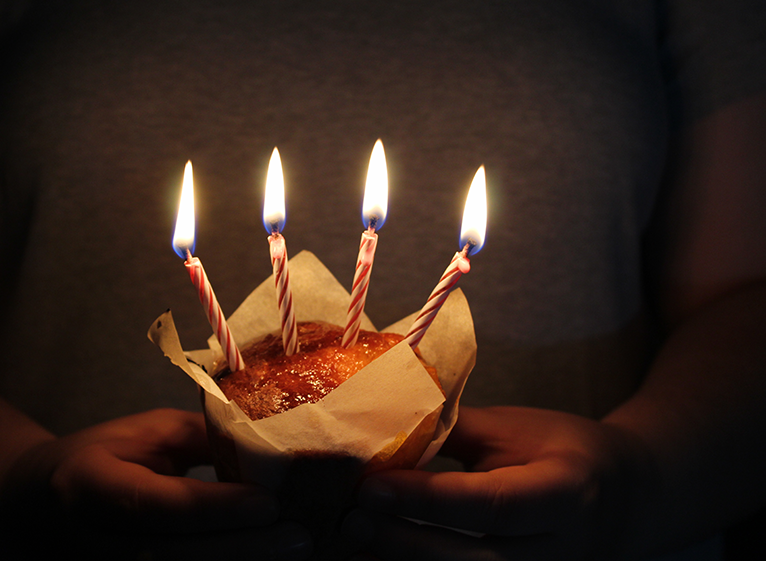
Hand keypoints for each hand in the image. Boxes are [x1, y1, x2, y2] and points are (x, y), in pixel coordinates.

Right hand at [0, 408, 312, 559]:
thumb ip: (202, 439)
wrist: (40, 507)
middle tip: (301, 538)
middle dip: (242, 551)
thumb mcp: (145, 433)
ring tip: (295, 554)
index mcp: (90, 486)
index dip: (215, 508)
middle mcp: (95, 544)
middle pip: (172, 558)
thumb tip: (271, 443)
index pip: (158, 505)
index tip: (268, 502)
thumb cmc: (103, 458)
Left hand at [344, 406, 655, 560]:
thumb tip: (381, 427)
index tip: (372, 485)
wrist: (624, 499)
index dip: (428, 499)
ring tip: (352, 550)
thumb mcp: (516, 430)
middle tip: (350, 522)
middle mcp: (561, 553)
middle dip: (405, 545)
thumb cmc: (562, 452)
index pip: (492, 503)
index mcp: (565, 494)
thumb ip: (453, 432)